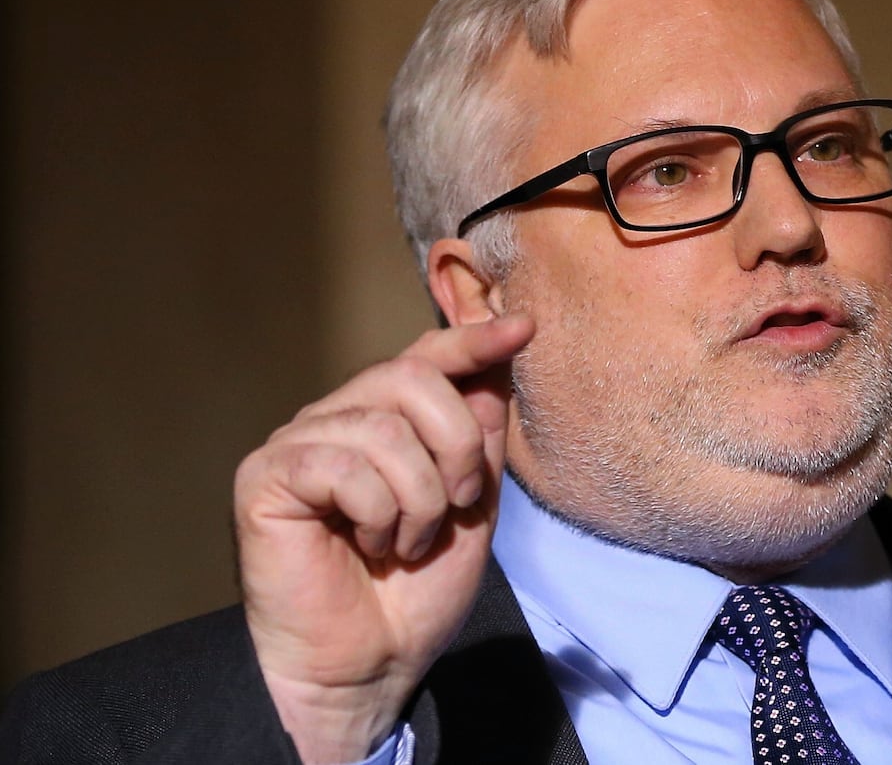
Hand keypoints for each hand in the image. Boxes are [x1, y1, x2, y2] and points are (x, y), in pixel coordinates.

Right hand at [234, 315, 533, 763]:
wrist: (371, 664)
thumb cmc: (415, 591)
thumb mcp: (472, 505)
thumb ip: (479, 435)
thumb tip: (499, 361)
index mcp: (385, 420)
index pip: (427, 356)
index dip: (474, 340)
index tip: (524, 328)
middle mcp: (337, 419)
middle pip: (411, 378)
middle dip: (457, 446)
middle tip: (459, 505)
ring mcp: (297, 443)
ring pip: (384, 427)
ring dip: (420, 498)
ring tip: (408, 542)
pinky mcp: (265, 477)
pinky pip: (342, 464)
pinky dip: (378, 512)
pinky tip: (369, 545)